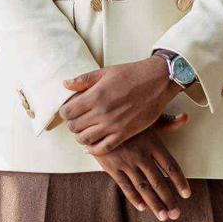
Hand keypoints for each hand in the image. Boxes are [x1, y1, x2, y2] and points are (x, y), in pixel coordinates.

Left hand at [60, 58, 177, 151]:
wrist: (157, 81)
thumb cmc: (131, 74)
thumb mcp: (105, 72)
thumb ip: (83, 80)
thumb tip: (65, 84)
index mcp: (95, 95)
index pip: (68, 112)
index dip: (65, 112)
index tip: (68, 110)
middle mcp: (102, 112)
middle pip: (74, 127)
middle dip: (71, 125)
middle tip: (76, 121)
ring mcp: (113, 125)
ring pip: (85, 140)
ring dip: (81, 137)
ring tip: (84, 131)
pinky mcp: (125, 133)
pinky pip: (104, 148)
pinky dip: (94, 149)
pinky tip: (91, 146)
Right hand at [91, 114, 190, 219]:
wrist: (96, 119)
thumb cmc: (126, 118)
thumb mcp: (146, 118)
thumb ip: (167, 122)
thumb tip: (186, 117)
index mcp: (152, 143)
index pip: (170, 166)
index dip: (180, 181)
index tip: (186, 195)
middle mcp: (140, 154)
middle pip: (158, 181)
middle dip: (168, 200)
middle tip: (176, 214)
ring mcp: (125, 162)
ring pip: (143, 187)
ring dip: (154, 204)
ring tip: (163, 216)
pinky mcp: (111, 167)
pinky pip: (125, 185)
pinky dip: (134, 197)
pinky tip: (142, 207)